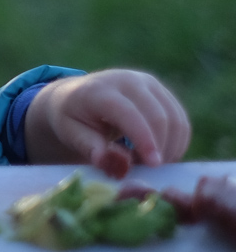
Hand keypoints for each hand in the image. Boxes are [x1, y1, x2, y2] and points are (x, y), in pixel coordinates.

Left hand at [24, 70, 191, 169]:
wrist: (75, 96)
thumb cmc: (71, 120)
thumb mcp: (70, 134)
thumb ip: (91, 148)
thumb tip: (114, 164)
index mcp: (99, 90)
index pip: (128, 113)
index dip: (144, 139)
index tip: (154, 165)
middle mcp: (126, 80)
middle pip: (158, 116)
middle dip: (160, 148)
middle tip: (147, 171)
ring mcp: (147, 83)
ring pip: (175, 119)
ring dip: (171, 148)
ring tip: (148, 164)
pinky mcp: (161, 91)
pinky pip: (181, 120)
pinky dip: (177, 142)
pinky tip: (160, 155)